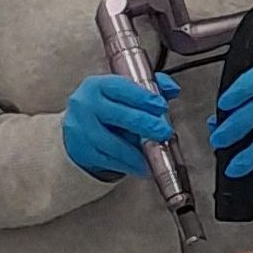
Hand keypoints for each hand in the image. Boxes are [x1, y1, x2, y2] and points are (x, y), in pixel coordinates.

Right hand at [63, 73, 179, 177]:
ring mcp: (81, 129)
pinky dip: (129, 165)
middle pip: (120, 116)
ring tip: (155, 154)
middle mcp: (86, 105)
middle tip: (164, 131)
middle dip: (146, 124)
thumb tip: (172, 89)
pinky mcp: (82, 151)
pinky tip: (141, 166)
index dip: (144, 97)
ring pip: (114, 144)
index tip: (161, 106)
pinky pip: (109, 160)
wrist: (79, 128)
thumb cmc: (106, 109)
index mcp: (98, 86)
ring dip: (138, 152)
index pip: (122, 88)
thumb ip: (150, 88)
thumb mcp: (125, 93)